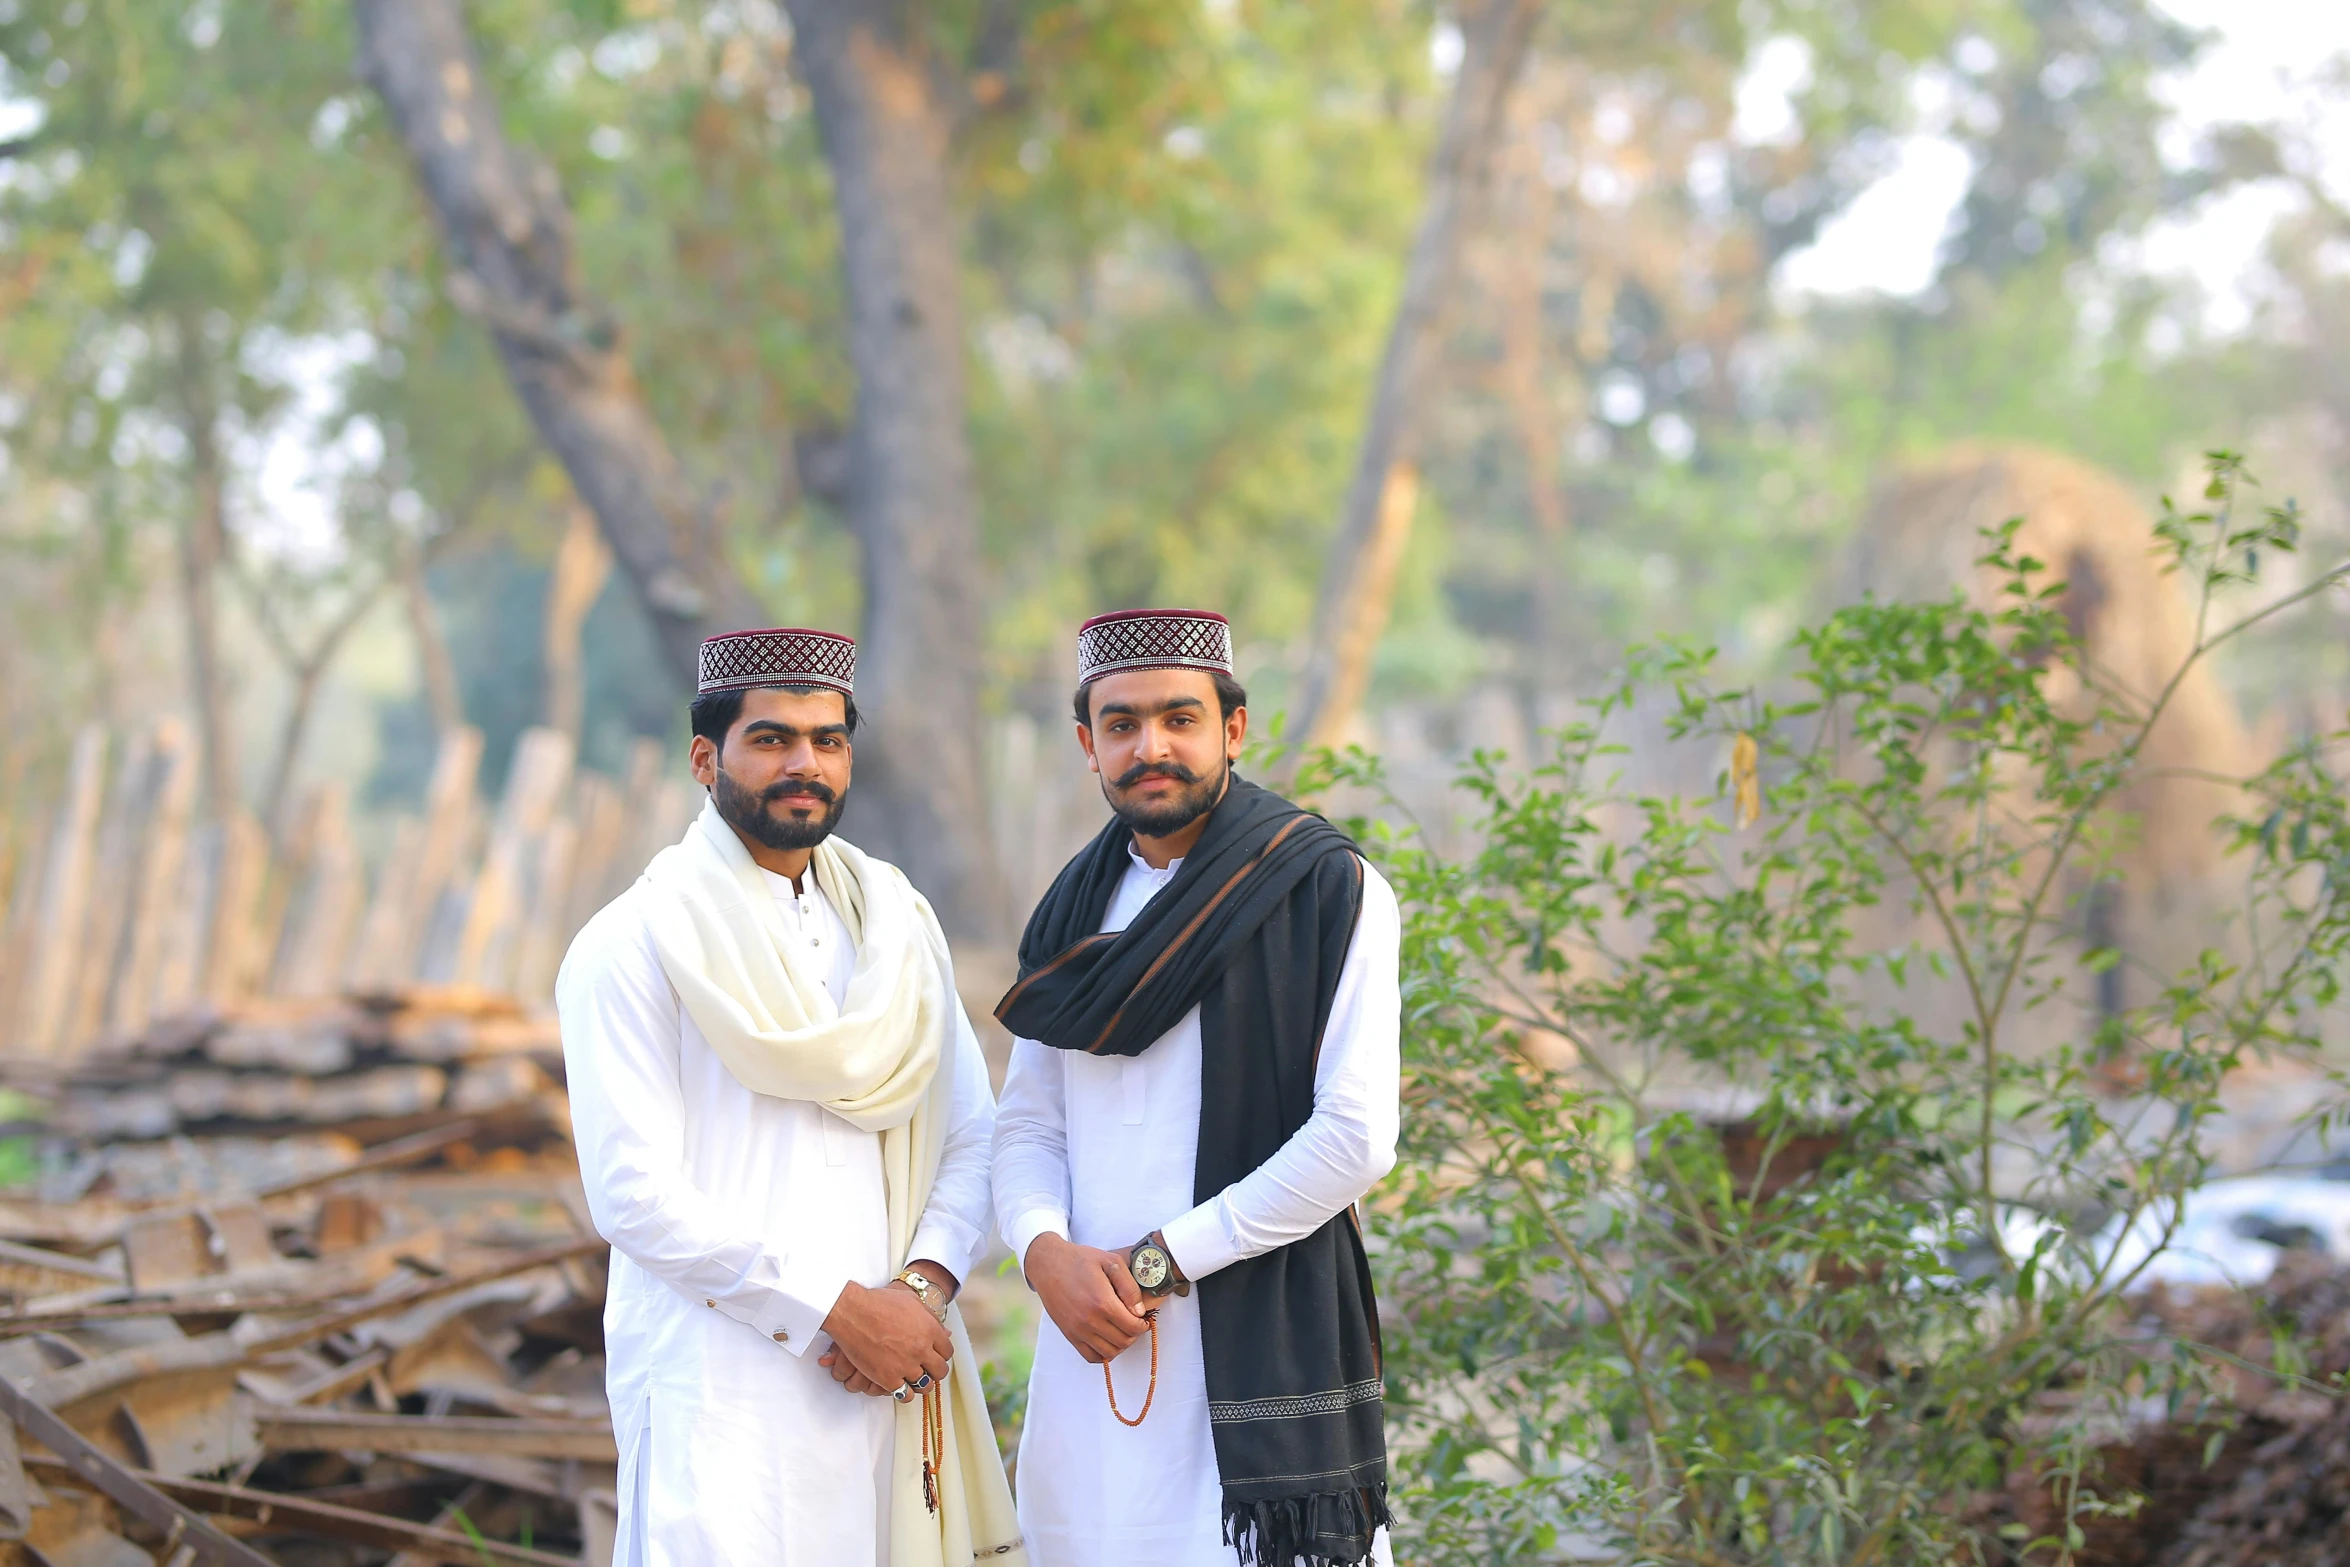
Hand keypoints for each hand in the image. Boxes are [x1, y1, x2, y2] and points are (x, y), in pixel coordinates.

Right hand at [819, 1280, 951, 1394]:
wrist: (852, 1311)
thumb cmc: (878, 1303)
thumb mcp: (911, 1301)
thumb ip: (930, 1317)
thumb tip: (943, 1332)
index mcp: (929, 1330)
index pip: (948, 1352)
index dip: (941, 1355)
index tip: (935, 1356)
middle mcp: (921, 1349)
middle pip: (940, 1371)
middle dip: (935, 1371)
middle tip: (927, 1370)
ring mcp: (905, 1365)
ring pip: (925, 1385)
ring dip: (920, 1383)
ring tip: (913, 1379)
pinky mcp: (888, 1378)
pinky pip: (905, 1395)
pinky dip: (905, 1393)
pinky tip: (900, 1386)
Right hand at [1025, 1233, 1149, 1364]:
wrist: (1049, 1265)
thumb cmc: (1080, 1260)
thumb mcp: (1111, 1262)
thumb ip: (1129, 1287)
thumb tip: (1139, 1311)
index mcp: (1103, 1302)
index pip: (1133, 1327)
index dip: (1143, 1324)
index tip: (1143, 1318)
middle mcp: (1090, 1320)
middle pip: (1123, 1342)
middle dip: (1134, 1334)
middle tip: (1134, 1323)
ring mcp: (1078, 1330)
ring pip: (1109, 1353)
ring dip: (1120, 1345)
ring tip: (1121, 1330)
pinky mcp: (1069, 1335)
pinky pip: (1091, 1356)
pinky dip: (1103, 1353)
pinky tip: (1106, 1339)